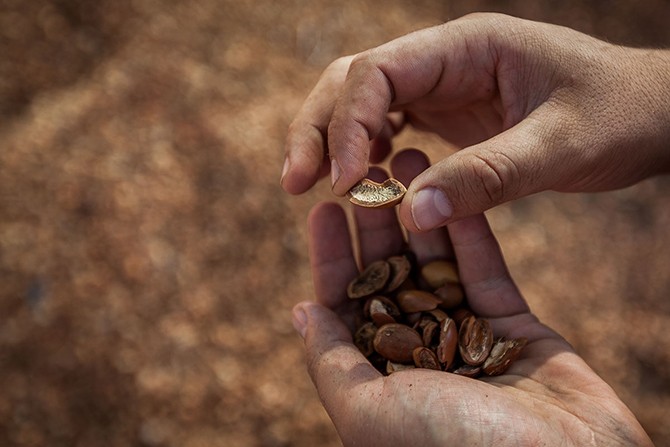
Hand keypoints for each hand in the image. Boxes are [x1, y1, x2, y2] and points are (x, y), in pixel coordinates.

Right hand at [282, 13, 669, 231]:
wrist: (649, 114)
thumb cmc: (618, 116)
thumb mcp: (562, 145)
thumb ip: (492, 175)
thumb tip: (415, 213)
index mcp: (466, 45)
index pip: (378, 72)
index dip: (348, 124)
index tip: (343, 183)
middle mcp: (444, 59)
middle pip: (352, 81)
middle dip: (317, 128)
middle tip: (293, 184)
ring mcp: (442, 85)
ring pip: (360, 103)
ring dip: (329, 141)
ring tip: (309, 186)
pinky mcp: (446, 114)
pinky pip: (387, 126)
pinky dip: (363, 153)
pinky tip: (360, 183)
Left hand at [291, 149, 651, 445]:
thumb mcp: (367, 410)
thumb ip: (332, 361)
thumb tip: (302, 313)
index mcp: (379, 379)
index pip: (347, 305)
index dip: (332, 258)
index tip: (322, 211)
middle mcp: (420, 356)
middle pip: (391, 277)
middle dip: (376, 226)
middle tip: (366, 175)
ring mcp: (467, 338)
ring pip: (437, 266)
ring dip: (422, 216)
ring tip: (407, 165)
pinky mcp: (514, 327)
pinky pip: (486, 270)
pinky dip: (468, 231)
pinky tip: (451, 189)